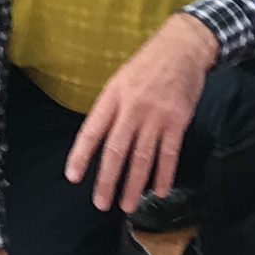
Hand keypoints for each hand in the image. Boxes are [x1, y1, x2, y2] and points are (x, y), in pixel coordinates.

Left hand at [63, 13, 219, 210]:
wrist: (182, 48)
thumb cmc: (147, 64)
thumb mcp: (120, 80)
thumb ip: (110, 109)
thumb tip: (99, 140)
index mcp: (112, 97)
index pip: (92, 131)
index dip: (80, 155)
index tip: (73, 177)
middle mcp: (132, 108)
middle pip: (116, 150)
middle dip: (107, 180)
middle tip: (100, 203)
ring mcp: (156, 116)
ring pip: (142, 157)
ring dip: (134, 185)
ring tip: (127, 205)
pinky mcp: (177, 121)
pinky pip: (169, 153)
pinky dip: (164, 174)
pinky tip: (160, 190)